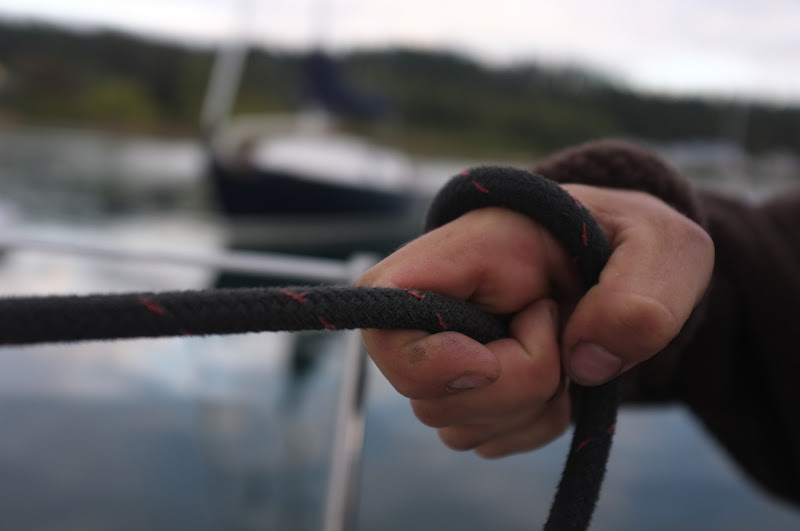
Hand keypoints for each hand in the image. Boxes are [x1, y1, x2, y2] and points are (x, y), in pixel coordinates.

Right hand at [356, 184, 713, 456]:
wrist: (623, 268)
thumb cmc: (629, 241)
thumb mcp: (662, 247)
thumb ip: (638, 294)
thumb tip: (588, 361)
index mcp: (467, 250)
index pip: (384, 303)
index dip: (423, 356)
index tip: (490, 359)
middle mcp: (439, 305)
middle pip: (428, 393)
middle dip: (516, 386)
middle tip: (564, 331)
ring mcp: (447, 353)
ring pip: (456, 426)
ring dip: (530, 408)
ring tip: (566, 349)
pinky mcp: (466, 392)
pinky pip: (484, 441)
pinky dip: (534, 425)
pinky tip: (559, 379)